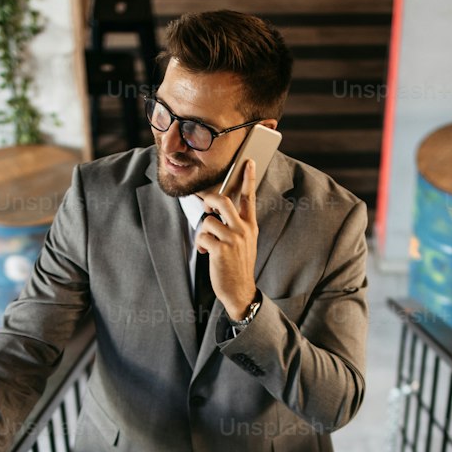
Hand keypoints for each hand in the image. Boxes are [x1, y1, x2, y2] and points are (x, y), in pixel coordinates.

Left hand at [196, 157, 258, 321]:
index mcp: (250, 226)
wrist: (240, 290)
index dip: (248, 178)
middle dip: (208, 199)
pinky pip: (203, 236)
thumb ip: (237, 225)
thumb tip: (218, 211)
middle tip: (203, 204)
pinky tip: (206, 253)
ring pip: (208, 220)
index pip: (249, 197)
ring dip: (203, 232)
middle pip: (223, 201)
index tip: (248, 162)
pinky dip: (201, 244)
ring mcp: (233, 239)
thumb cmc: (238, 265)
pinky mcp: (221, 249)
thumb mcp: (245, 242)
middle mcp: (243, 230)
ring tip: (208, 243)